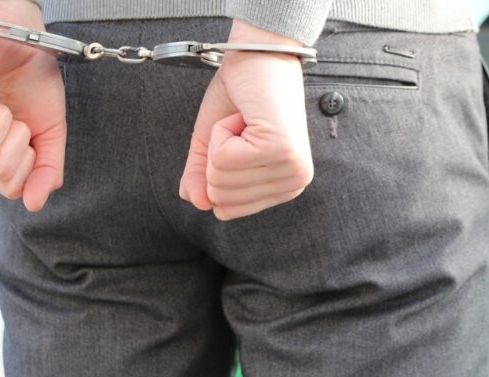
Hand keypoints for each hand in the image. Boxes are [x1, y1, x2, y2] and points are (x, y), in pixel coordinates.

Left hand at [0, 0, 65, 211]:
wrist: (22, 39)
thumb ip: (46, 170)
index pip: (8, 187)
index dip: (27, 162)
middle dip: (17, 138)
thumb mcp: (49, 134)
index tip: (26, 133)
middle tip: (11, 114)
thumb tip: (34, 203)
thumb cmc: (32, 82)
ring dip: (0, 118)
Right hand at [179, 20, 313, 220]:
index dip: (215, 170)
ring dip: (220, 141)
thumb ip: (200, 177)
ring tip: (244, 120)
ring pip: (220, 180)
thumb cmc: (241, 97)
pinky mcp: (280, 150)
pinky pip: (223, 159)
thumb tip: (195, 202)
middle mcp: (293, 184)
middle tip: (240, 127)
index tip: (237, 139)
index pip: (226, 210)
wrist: (259, 54)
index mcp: (283, 189)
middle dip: (216, 156)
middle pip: (221, 198)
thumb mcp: (212, 144)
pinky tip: (245, 116)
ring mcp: (290, 169)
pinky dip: (222, 131)